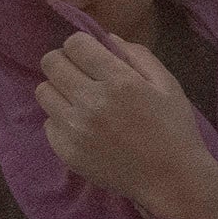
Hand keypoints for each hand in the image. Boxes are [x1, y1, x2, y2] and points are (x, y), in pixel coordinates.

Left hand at [36, 31, 217, 218]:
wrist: (172, 181)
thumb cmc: (174, 129)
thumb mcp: (168, 85)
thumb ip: (138, 55)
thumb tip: (107, 37)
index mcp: (119, 81)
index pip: (75, 43)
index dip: (82, 45)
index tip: (92, 56)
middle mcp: (91, 102)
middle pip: (51, 63)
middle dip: (66, 63)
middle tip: (81, 75)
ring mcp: (75, 128)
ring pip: (43, 91)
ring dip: (59, 91)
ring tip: (79, 101)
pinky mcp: (66, 151)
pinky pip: (48, 123)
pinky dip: (62, 121)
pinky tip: (83, 128)